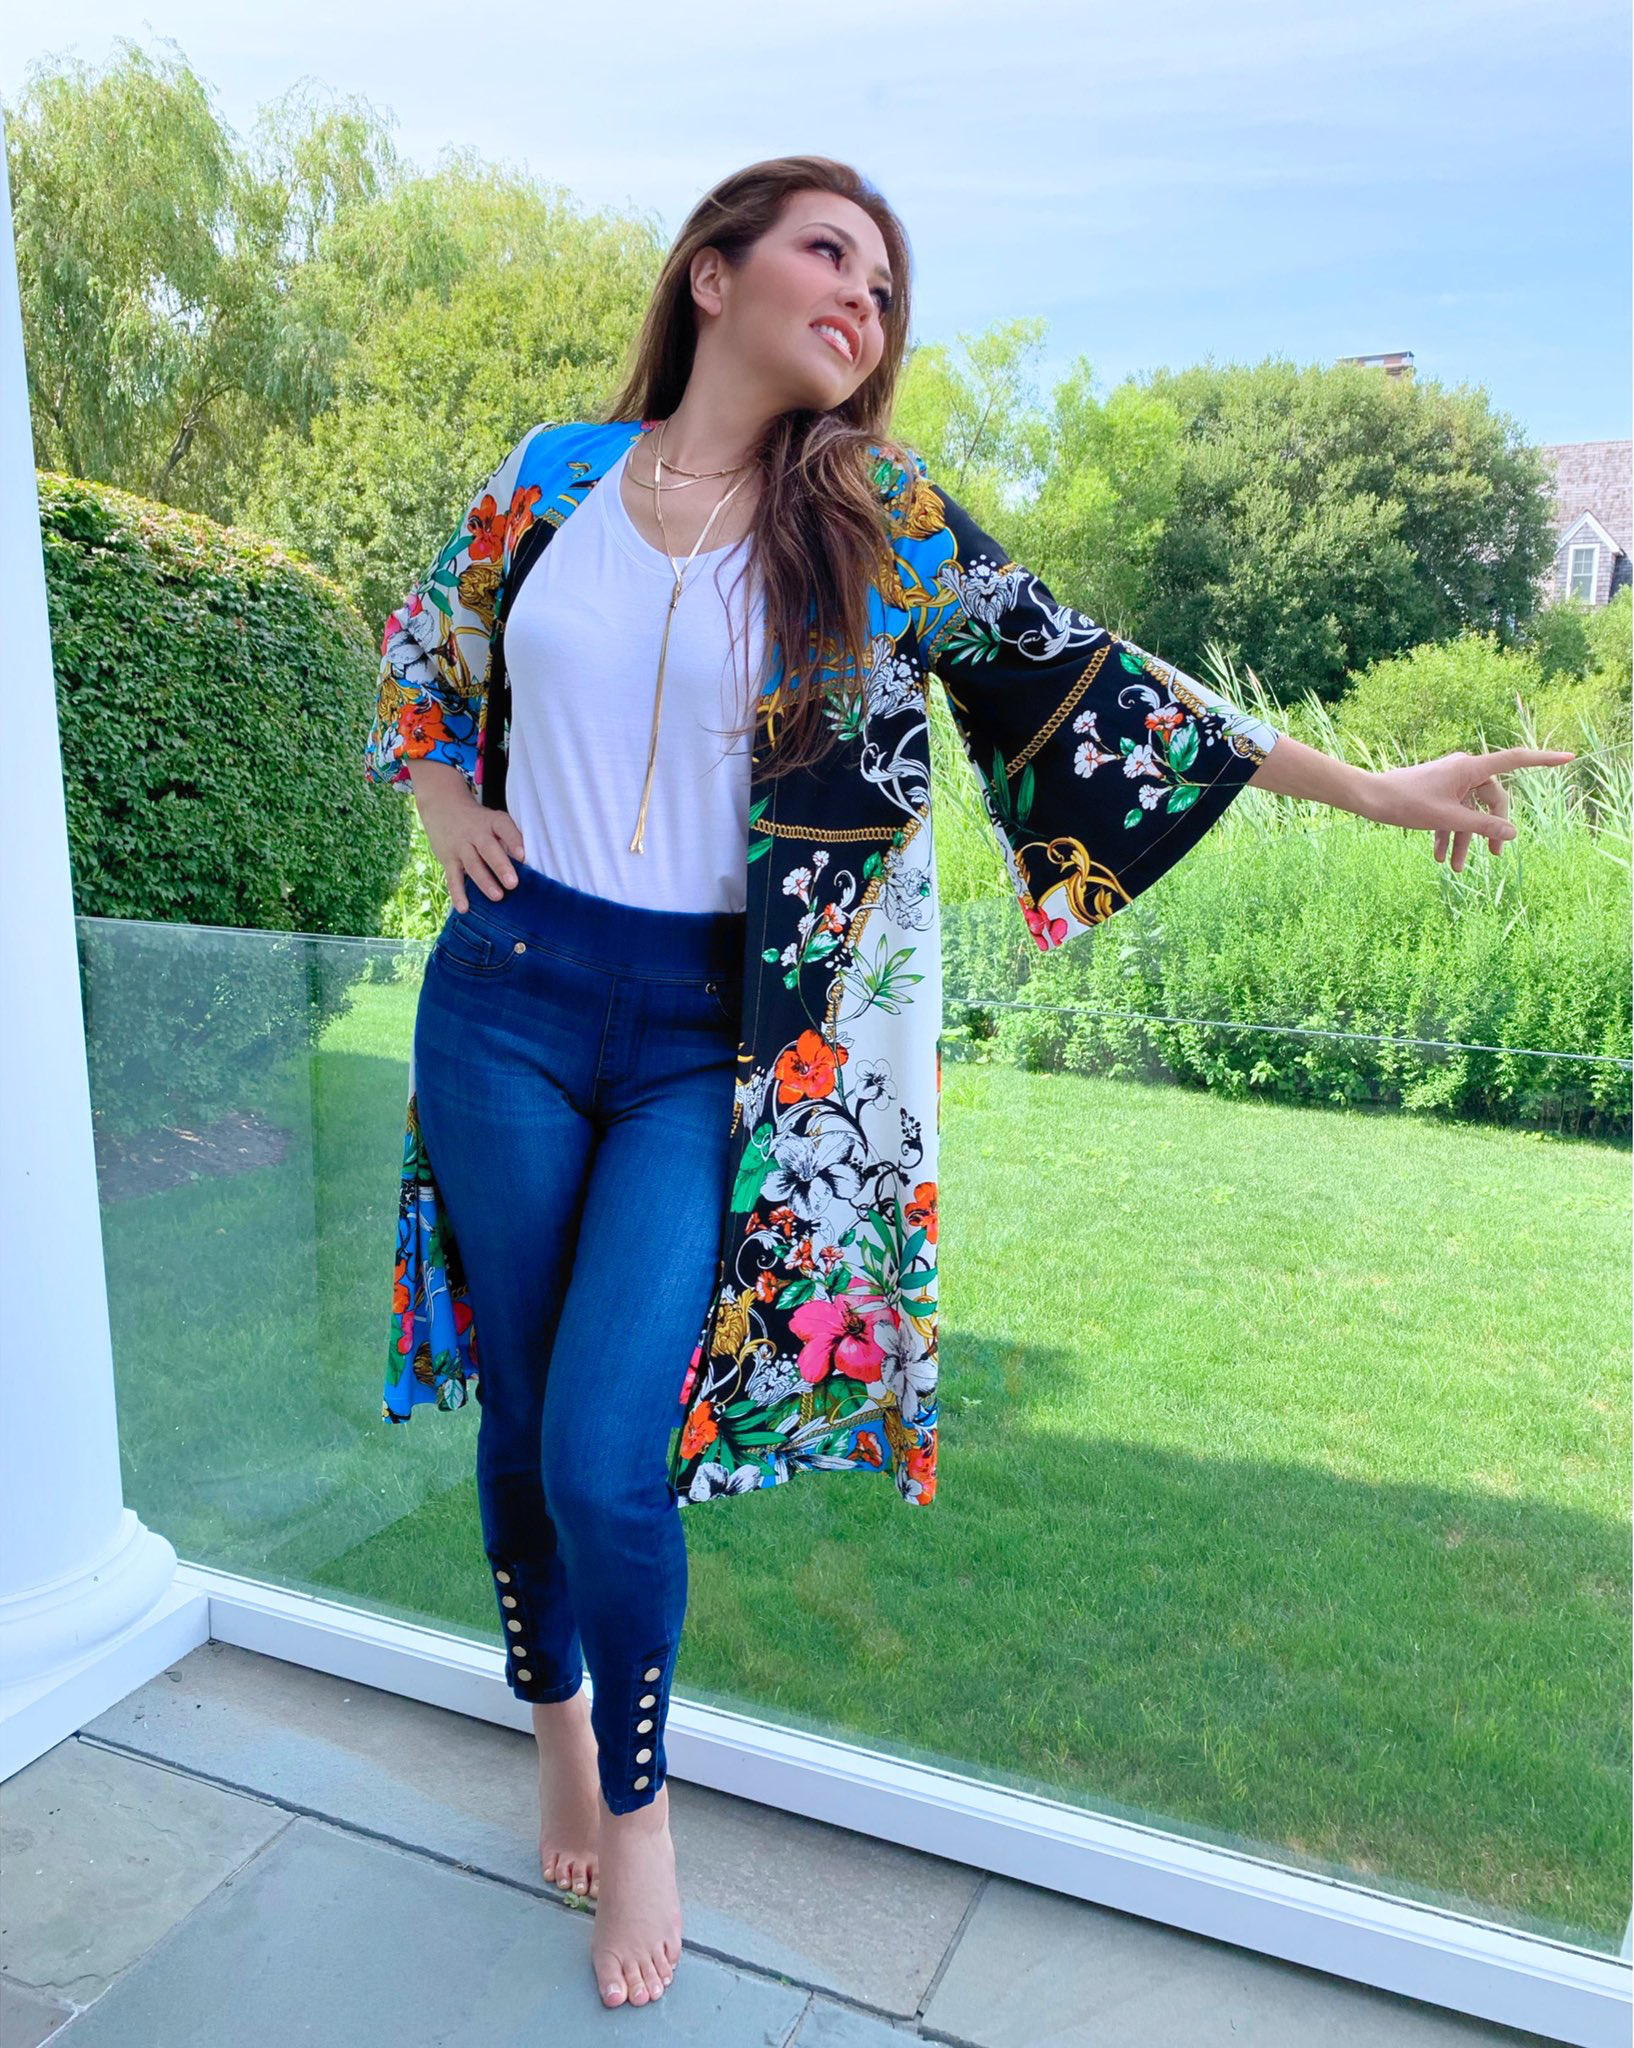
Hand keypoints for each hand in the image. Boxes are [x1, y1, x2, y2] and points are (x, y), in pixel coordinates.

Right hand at [407, 759, 525, 910]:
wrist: (443, 807)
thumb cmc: (479, 821)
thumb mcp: (494, 821)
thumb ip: (509, 840)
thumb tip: (530, 865)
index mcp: (492, 822)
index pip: (504, 828)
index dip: (513, 841)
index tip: (524, 855)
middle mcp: (476, 833)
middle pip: (488, 849)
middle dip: (500, 866)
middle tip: (513, 883)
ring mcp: (461, 847)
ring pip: (472, 865)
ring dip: (484, 882)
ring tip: (497, 897)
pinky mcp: (448, 859)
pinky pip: (453, 878)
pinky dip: (458, 894)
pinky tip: (464, 908)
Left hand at [1362, 748, 1576, 870]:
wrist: (1369, 798)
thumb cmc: (1406, 803)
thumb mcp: (1448, 819)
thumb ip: (1482, 825)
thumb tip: (1512, 833)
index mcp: (1470, 767)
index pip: (1515, 760)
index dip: (1543, 760)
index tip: (1569, 757)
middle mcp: (1463, 769)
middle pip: (1491, 799)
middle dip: (1488, 829)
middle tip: (1492, 856)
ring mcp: (1449, 780)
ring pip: (1468, 811)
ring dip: (1464, 839)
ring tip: (1455, 869)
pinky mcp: (1436, 791)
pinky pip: (1451, 811)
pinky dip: (1447, 833)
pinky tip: (1440, 857)